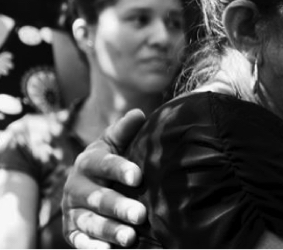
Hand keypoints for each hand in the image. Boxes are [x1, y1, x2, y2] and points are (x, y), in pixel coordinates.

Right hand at [62, 109, 147, 247]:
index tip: (138, 175)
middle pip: (98, 198)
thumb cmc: (110, 159)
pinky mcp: (72, 231)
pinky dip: (92, 247)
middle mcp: (76, 187)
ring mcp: (72, 211)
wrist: (88, 181)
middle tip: (141, 214)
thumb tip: (138, 114)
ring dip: (110, 230)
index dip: (120, 169)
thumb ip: (125, 130)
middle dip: (120, 206)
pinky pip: (80, 242)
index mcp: (88, 162)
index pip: (104, 164)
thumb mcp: (114, 143)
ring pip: (91, 222)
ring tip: (131, 237)